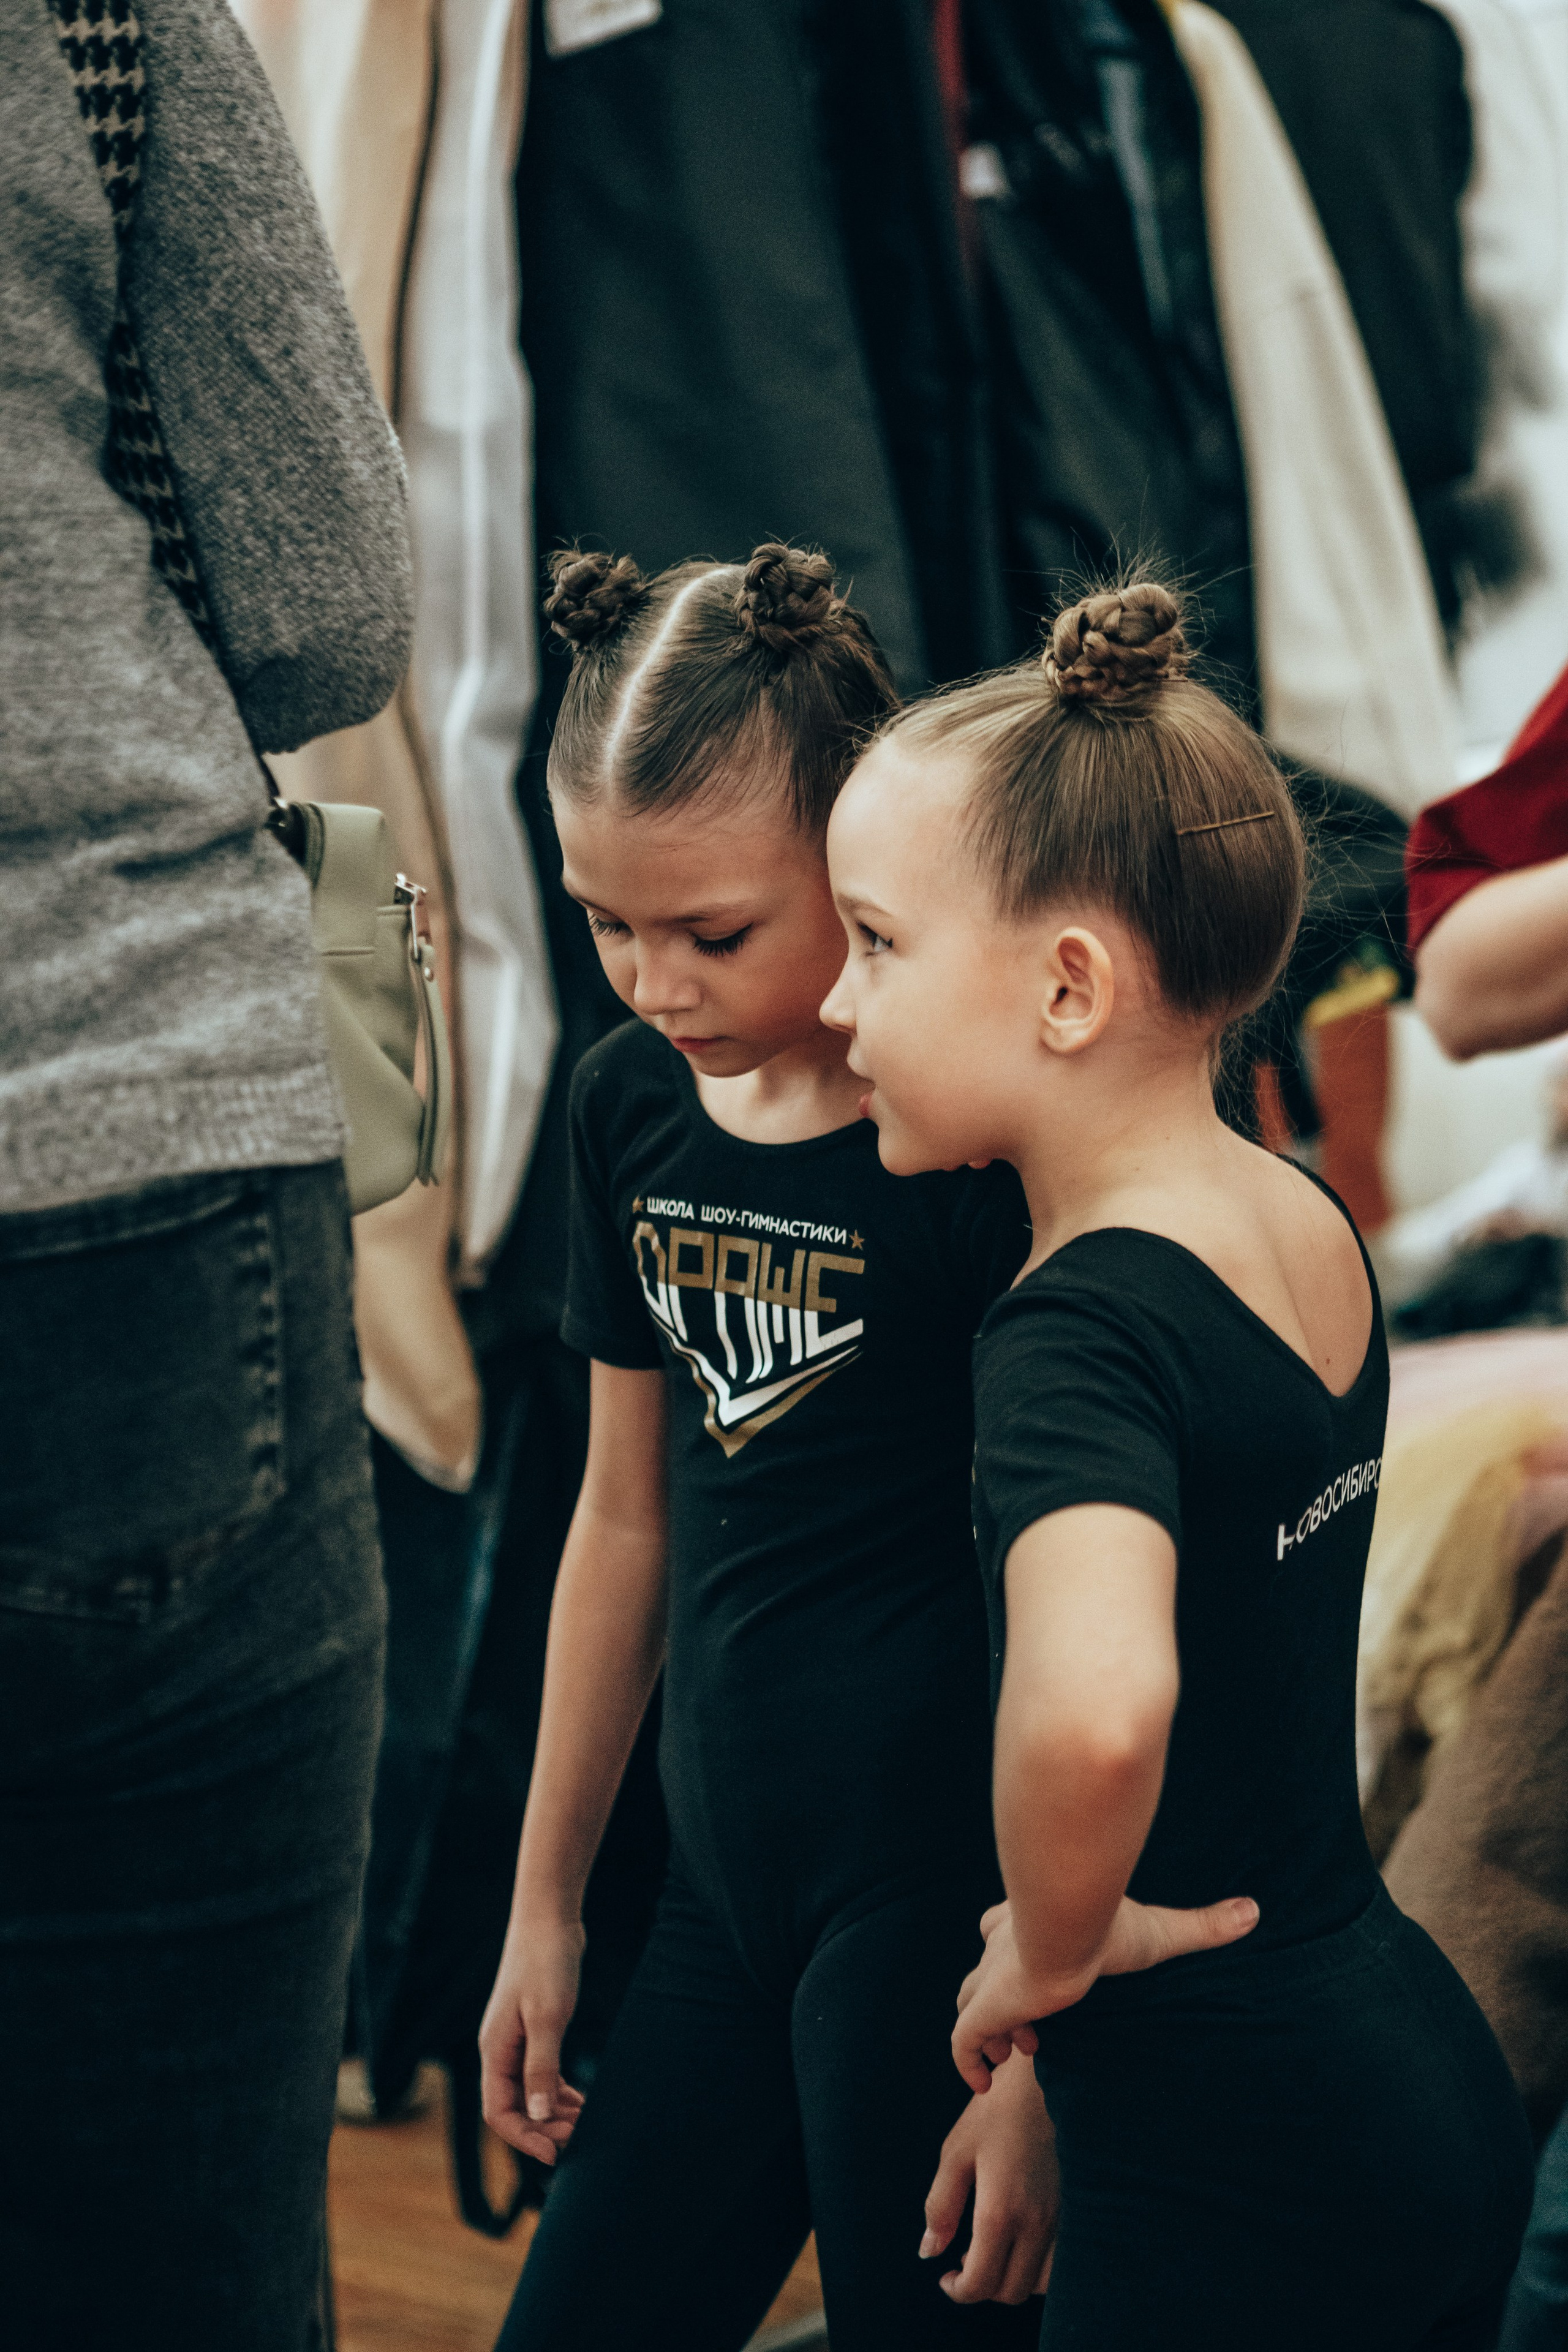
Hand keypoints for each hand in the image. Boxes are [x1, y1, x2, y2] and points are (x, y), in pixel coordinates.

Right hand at [478, 1911, 587, 2164]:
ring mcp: (516, 2041)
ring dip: (554, 2113)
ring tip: (585, 2123)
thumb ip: (541, 2069)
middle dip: (544, 2129)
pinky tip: (580, 2100)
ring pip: (529, 2093)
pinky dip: (559, 2091)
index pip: (498, 2112)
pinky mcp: (534, 2030)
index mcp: (495, 2051)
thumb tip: (540, 2116)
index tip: (554, 2154)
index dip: (524, 2138)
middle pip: (514, 2107)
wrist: (549, 1918)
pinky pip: (541, 2075)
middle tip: (580, 2138)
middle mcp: (500, 2051)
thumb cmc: (545, 1962)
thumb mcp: (546, 2018)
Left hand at [921, 2051, 1057, 2303]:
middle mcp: (1037, 2224)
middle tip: (963, 2262)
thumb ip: (941, 2207)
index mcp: (1001, 2212)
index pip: (981, 2283)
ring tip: (991, 2249)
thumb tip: (929, 2251)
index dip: (958, 2291)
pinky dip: (1037, 2266)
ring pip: (1040, 2283)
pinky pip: (1059, 2262)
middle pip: (1011, 2291)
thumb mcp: (956, 2153)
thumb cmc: (995, 2111)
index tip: (945, 2277)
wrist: (1045, 2081)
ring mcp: (1062, 2219)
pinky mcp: (1076, 2210)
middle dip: (983, 2287)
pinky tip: (1019, 2238)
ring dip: (1012, 2278)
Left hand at [952, 1893, 1257, 2094]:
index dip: (1015, 1957)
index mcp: (1031, 1922)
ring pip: (969, 2003)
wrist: (1067, 1927)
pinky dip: (970, 2064)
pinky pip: (961, 2043)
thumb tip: (1254, 1912)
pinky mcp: (983, 2009)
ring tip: (1022, 2053)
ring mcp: (989, 1978)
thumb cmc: (1110, 1925)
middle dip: (1001, 2000)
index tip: (1039, 1989)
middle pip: (983, 1971)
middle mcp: (1001, 1946)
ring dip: (990, 2032)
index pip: (1003, 1930)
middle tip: (1033, 2032)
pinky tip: (986, 2085)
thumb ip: (1203, 1925)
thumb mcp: (1160, 1929)